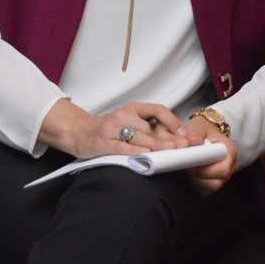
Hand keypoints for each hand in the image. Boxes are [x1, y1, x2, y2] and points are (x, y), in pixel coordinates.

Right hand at [39, 98, 190, 158]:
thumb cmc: (110, 128)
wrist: (79, 131)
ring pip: (138, 136)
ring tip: (170, 151)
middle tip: (184, 146)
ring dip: (156, 144)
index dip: (172, 121)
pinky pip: (121, 146)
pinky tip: (146, 155)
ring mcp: (112, 128)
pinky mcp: (103, 141)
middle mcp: (123, 115)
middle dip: (169, 137)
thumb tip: (178, 138)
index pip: (157, 110)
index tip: (184, 134)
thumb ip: (151, 129)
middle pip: (150, 126)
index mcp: (133, 108)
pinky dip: (134, 150)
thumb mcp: (130, 123)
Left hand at [184, 115, 236, 195]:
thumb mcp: (198, 126)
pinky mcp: (216, 182)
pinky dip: (196, 184)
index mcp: (229, 150)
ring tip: (187, 168)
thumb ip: (194, 133)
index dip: (204, 169)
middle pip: (217, 181)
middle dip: (198, 176)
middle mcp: (231, 165)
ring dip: (196, 181)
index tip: (190, 164)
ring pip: (211, 187)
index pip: (222, 168)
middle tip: (185, 166)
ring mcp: (225, 176)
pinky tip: (191, 174)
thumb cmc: (202, 130)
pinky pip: (206, 190)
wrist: (204, 134)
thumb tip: (192, 141)